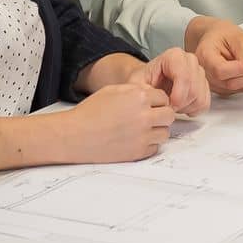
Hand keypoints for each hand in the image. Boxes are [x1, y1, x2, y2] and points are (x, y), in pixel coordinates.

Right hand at [60, 82, 174, 162]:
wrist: (74, 135)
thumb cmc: (90, 112)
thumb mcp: (113, 90)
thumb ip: (136, 90)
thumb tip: (152, 94)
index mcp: (139, 97)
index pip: (164, 98)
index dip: (157, 101)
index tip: (150, 105)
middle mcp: (144, 116)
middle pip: (169, 115)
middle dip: (161, 115)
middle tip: (150, 117)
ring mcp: (142, 136)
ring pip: (165, 133)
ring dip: (157, 130)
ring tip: (143, 130)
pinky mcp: (137, 152)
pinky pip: (154, 148)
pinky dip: (149, 144)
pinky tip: (136, 140)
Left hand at [130, 48, 210, 115]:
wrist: (149, 82)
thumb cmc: (143, 81)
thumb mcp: (137, 85)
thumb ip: (146, 91)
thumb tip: (158, 102)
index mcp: (174, 56)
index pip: (184, 76)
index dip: (178, 95)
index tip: (168, 105)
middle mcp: (189, 60)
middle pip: (194, 88)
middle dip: (181, 103)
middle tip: (167, 107)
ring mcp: (199, 71)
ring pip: (200, 96)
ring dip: (186, 107)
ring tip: (172, 106)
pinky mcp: (204, 84)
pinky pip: (204, 102)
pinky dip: (193, 110)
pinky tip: (181, 107)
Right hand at [185, 17, 242, 96]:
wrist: (213, 37)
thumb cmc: (220, 34)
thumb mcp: (233, 34)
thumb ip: (242, 51)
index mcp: (205, 58)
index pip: (222, 70)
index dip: (242, 68)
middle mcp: (208, 75)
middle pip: (233, 83)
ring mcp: (216, 84)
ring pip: (240, 88)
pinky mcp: (226, 87)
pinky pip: (242, 88)